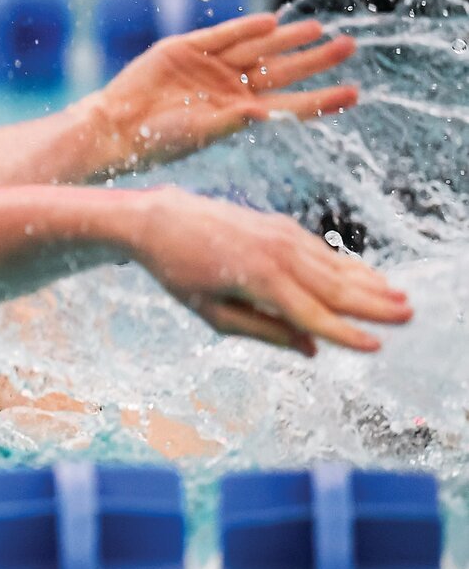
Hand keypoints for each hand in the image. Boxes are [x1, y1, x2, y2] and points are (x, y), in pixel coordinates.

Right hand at [78, 14, 358, 175]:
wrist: (115, 125)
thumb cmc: (156, 140)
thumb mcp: (200, 133)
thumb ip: (233, 121)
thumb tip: (268, 114)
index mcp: (239, 114)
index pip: (290, 103)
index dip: (321, 99)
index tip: (353, 93)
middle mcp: (229, 88)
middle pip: (282, 70)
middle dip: (314, 59)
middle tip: (348, 46)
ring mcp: (209, 66)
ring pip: (257, 48)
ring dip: (286, 38)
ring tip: (317, 28)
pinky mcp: (185, 48)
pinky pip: (222, 35)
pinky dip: (244, 27)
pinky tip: (270, 21)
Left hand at [131, 188, 411, 355]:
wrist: (160, 220)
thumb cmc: (180, 272)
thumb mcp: (212, 313)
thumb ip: (263, 331)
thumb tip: (311, 349)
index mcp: (259, 280)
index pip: (312, 314)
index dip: (346, 334)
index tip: (376, 347)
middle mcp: (277, 254)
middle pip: (334, 287)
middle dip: (373, 304)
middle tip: (408, 317)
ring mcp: (281, 235)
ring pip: (334, 266)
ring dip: (369, 283)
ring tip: (399, 298)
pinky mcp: (280, 226)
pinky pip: (321, 251)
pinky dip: (347, 266)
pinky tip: (366, 277)